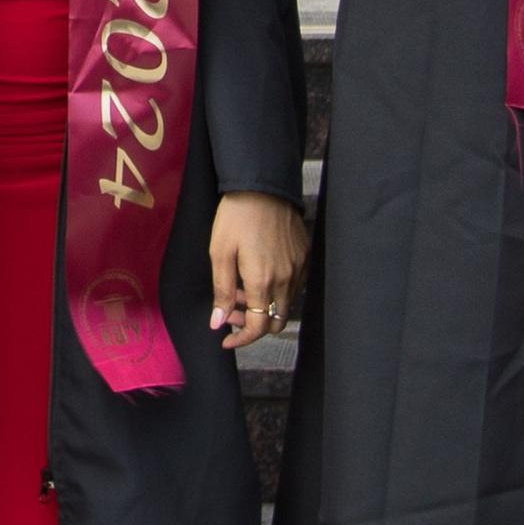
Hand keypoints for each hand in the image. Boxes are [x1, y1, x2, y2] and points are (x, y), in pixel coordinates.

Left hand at [211, 190, 308, 350]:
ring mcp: (299, 268)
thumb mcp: (219, 252)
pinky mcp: (305, 256)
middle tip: (231, 309)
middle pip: (275, 322)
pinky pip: (295, 287)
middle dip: (251, 323)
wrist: (263, 185)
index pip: (258, 327)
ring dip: (264, 306)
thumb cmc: (237, 216)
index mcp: (262, 280)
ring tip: (242, 288)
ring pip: (285, 305)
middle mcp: (286, 279)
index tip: (226, 338)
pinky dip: (277, 291)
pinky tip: (260, 275)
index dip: (241, 339)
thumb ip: (221, 290)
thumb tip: (218, 323)